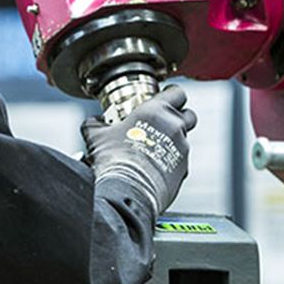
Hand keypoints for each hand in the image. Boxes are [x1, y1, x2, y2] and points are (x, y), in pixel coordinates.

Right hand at [81, 85, 196, 216]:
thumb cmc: (116, 161)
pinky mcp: (184, 169)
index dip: (171, 94)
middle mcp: (174, 127)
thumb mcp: (97, 136)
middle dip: (179, 116)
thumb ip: (96, 124)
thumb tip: (94, 122)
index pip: (177, 92)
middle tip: (162, 122)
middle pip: (189, 114)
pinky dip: (172, 161)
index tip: (164, 97)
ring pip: (184, 139)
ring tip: (154, 148)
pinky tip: (155, 166)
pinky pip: (181, 160)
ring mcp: (182, 148)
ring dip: (174, 140)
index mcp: (156, 111)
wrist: (127, 191)